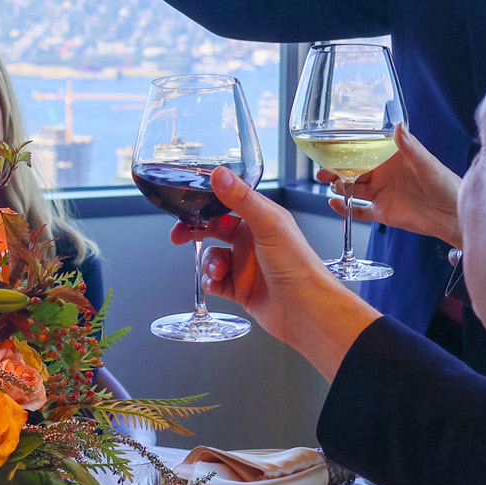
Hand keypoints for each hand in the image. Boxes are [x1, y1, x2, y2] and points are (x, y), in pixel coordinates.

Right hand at [173, 166, 378, 381]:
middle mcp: (252, 240)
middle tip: (179, 236)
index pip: (227, 203)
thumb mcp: (268, 225)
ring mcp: (246, 265)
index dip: (205, 204)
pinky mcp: (240, 289)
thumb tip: (219, 174)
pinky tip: (216, 283)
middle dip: (194, 232)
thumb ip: (241, 199)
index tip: (186, 205)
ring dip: (208, 262)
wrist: (306, 310)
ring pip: (212, 257)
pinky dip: (210, 282)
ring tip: (217, 270)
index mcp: (261, 219)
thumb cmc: (297, 265)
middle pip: (214, 229)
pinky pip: (215, 282)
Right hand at [318, 124, 461, 248]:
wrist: (453, 216)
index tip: (330, 146)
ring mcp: (382, 194)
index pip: (364, 150)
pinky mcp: (382, 213)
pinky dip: (345, 209)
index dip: (347, 148)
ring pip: (352, 189)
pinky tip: (335, 204)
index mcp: (392, 158)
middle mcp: (384, 174)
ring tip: (330, 185)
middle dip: (336, 169)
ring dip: (338, 187)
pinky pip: (359, 211)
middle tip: (323, 170)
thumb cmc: (446, 185)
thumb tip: (398, 126)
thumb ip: (410, 146)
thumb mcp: (426, 163)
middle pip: (353, 170)